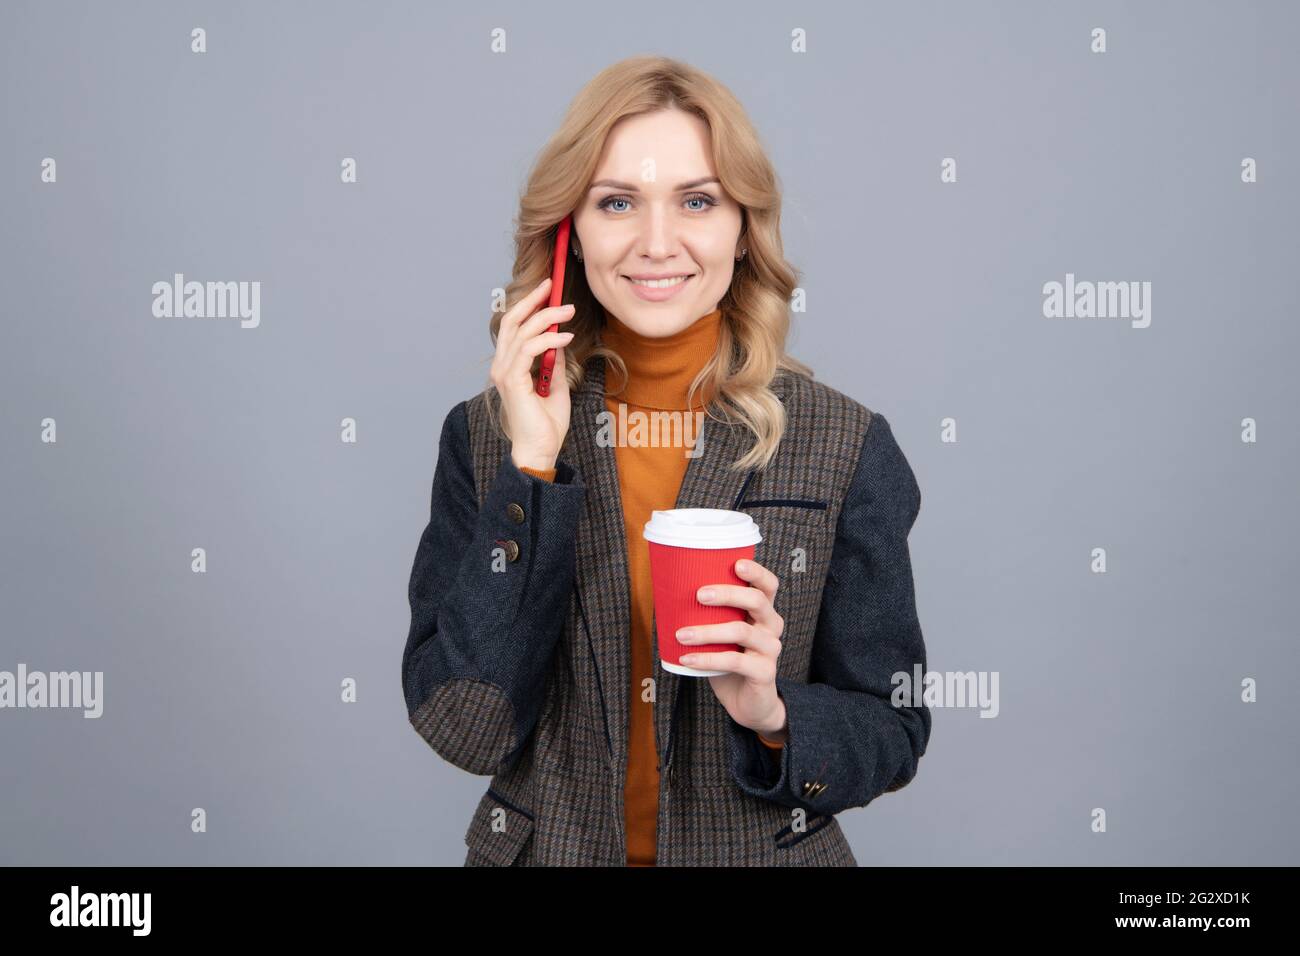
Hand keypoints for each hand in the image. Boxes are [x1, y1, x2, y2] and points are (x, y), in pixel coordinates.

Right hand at [490, 275, 576, 470]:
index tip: (547, 291)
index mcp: (509, 366)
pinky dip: (548, 339)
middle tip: (552, 287)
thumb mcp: (556, 385)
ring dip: (547, 317)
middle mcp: (502, 366)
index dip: (528, 305)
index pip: (514, 327)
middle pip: (512, 321)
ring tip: (569, 311)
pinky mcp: (512, 381)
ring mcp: (505, 373)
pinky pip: (529, 349)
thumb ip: (553, 362)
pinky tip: (566, 338)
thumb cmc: (546, 424)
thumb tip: (559, 340)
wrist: (541, 450)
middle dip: (532, 300)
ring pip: (522, 331)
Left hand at [676, 558, 787, 741]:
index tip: (736, 563)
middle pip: (757, 600)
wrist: (748, 703)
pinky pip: (735, 661)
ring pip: (741, 631)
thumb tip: (666, 593)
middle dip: (727, 593)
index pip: (768, 585)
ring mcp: (771, 649)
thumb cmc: (730, 660)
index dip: (756, 571)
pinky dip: (708, 659)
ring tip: (681, 634)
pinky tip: (687, 659)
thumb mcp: (722, 633)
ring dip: (707, 631)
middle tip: (699, 594)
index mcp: (763, 611)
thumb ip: (708, 615)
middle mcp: (772, 626)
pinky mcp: (764, 672)